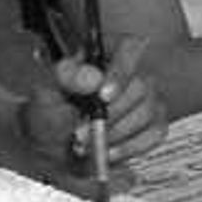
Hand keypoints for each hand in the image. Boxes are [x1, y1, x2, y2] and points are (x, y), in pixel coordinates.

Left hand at [22, 38, 167, 185]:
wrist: (52, 144)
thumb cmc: (50, 111)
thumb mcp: (46, 91)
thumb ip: (66, 79)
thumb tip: (93, 79)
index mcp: (106, 54)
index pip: (129, 48)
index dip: (120, 72)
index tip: (103, 96)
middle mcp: (132, 72)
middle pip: (140, 87)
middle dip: (109, 115)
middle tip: (80, 133)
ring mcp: (147, 98)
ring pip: (147, 112)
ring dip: (115, 133)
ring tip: (86, 145)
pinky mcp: (154, 124)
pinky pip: (155, 133)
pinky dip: (130, 147)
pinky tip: (108, 153)